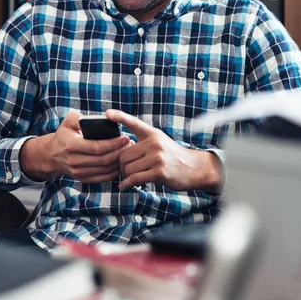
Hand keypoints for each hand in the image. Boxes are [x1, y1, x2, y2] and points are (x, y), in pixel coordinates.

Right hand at [20, 111, 129, 182]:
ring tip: (128, 152)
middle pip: (103, 160)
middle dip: (119, 152)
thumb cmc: (63, 135)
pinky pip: (102, 178)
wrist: (52, 155)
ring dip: (118, 162)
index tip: (125, 137)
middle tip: (130, 144)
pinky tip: (120, 163)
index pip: (96, 147)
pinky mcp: (82, 179)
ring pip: (104, 170)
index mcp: (71, 146)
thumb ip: (79, 117)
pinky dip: (113, 172)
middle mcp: (74, 161)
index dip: (113, 144)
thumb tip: (94, 118)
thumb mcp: (67, 121)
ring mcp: (78, 172)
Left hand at [106, 109, 222, 191]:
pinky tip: (126, 186)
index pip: (133, 122)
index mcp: (152, 133)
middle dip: (121, 165)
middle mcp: (154, 143)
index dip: (119, 116)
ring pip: (128, 168)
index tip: (107, 113)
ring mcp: (157, 157)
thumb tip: (119, 152)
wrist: (193, 168)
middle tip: (126, 171)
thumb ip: (142, 143)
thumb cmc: (171, 156)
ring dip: (126, 176)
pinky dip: (127, 184)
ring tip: (131, 178)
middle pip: (123, 155)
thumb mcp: (159, 142)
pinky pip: (135, 178)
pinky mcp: (159, 172)